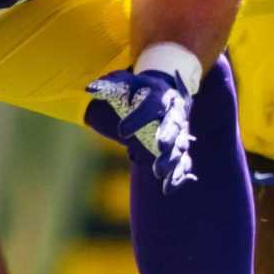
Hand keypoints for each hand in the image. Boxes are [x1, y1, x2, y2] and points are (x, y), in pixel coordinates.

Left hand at [84, 66, 196, 191]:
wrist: (161, 97)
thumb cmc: (139, 91)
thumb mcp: (124, 84)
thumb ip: (109, 86)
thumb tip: (89, 88)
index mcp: (160, 95)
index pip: (151, 106)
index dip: (138, 118)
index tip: (121, 132)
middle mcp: (174, 113)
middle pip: (174, 125)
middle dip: (169, 136)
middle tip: (160, 147)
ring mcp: (180, 133)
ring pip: (180, 147)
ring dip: (172, 159)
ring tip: (158, 171)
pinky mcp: (179, 150)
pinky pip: (183, 164)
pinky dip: (178, 177)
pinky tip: (167, 189)